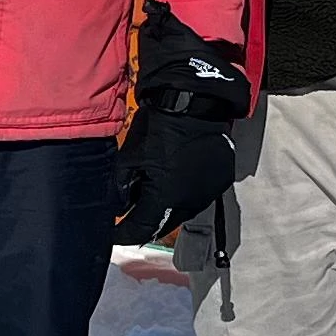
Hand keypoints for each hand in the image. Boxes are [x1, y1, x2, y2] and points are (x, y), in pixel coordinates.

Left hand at [113, 37, 250, 245]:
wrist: (195, 101)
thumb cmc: (161, 125)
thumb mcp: (130, 156)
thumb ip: (119, 187)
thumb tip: (116, 206)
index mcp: (165, 198)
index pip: (140, 230)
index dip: (124, 234)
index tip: (115, 232)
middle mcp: (190, 203)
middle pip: (163, 225)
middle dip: (146, 222)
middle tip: (133, 214)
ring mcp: (208, 193)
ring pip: (183, 212)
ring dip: (167, 208)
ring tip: (155, 191)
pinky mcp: (220, 181)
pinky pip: (199, 197)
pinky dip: (186, 194)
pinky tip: (176, 178)